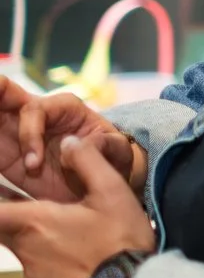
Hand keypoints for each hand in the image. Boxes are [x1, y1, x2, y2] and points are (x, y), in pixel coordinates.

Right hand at [0, 76, 141, 205]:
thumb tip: (83, 144)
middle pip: (2, 97)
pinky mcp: (7, 157)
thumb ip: (106, 146)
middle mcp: (36, 115)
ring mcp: (17, 134)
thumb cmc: (113, 157)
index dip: (29, 135)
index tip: (33, 164)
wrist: (105, 180)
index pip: (33, 111)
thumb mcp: (118, 151)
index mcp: (62, 107)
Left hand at [0, 135, 157, 277]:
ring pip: (29, 257)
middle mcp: (25, 252)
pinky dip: (57, 274)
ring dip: (46, 250)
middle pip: (8, 233)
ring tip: (81, 251)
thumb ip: (89, 162)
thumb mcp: (113, 193)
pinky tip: (84, 272)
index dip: (0, 204)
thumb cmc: (121, 240)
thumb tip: (69, 141)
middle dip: (24, 224)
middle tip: (55, 221)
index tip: (7, 201)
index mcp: (35, 222)